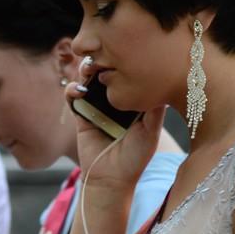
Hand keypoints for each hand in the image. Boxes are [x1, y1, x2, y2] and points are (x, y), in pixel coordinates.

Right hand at [67, 58, 165, 191]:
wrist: (111, 180)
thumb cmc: (135, 159)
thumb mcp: (151, 132)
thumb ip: (155, 110)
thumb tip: (162, 83)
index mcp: (133, 101)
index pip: (129, 75)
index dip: (126, 62)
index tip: (126, 53)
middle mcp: (115, 100)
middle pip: (107, 72)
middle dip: (103, 60)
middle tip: (104, 57)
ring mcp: (97, 106)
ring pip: (89, 79)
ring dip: (86, 69)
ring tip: (89, 68)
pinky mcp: (81, 114)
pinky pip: (73, 96)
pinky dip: (73, 89)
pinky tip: (80, 90)